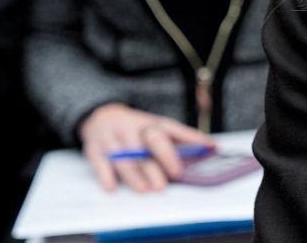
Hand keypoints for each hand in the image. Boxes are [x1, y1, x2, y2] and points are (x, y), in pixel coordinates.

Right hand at [78, 103, 215, 192]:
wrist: (102, 117)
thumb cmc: (137, 129)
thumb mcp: (158, 128)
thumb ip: (182, 139)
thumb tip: (212, 148)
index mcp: (152, 123)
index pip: (174, 129)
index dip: (191, 139)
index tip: (206, 150)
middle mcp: (133, 128)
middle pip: (150, 141)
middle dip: (163, 158)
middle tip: (173, 175)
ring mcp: (113, 138)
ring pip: (125, 157)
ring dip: (135, 174)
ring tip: (146, 189)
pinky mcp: (94, 149)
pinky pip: (99, 162)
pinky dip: (106, 175)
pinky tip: (113, 186)